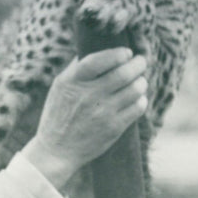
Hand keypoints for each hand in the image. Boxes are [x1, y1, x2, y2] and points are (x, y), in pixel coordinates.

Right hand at [21, 48, 147, 189]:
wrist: (57, 150)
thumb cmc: (58, 114)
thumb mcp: (60, 86)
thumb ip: (77, 68)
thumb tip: (96, 48)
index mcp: (73, 82)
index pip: (99, 60)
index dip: (117, 54)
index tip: (127, 52)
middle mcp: (88, 95)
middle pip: (123, 73)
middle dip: (138, 64)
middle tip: (141, 62)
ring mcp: (102, 112)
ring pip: (135, 89)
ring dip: (141, 82)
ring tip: (140, 80)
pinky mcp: (114, 128)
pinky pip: (137, 107)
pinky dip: (141, 99)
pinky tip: (138, 98)